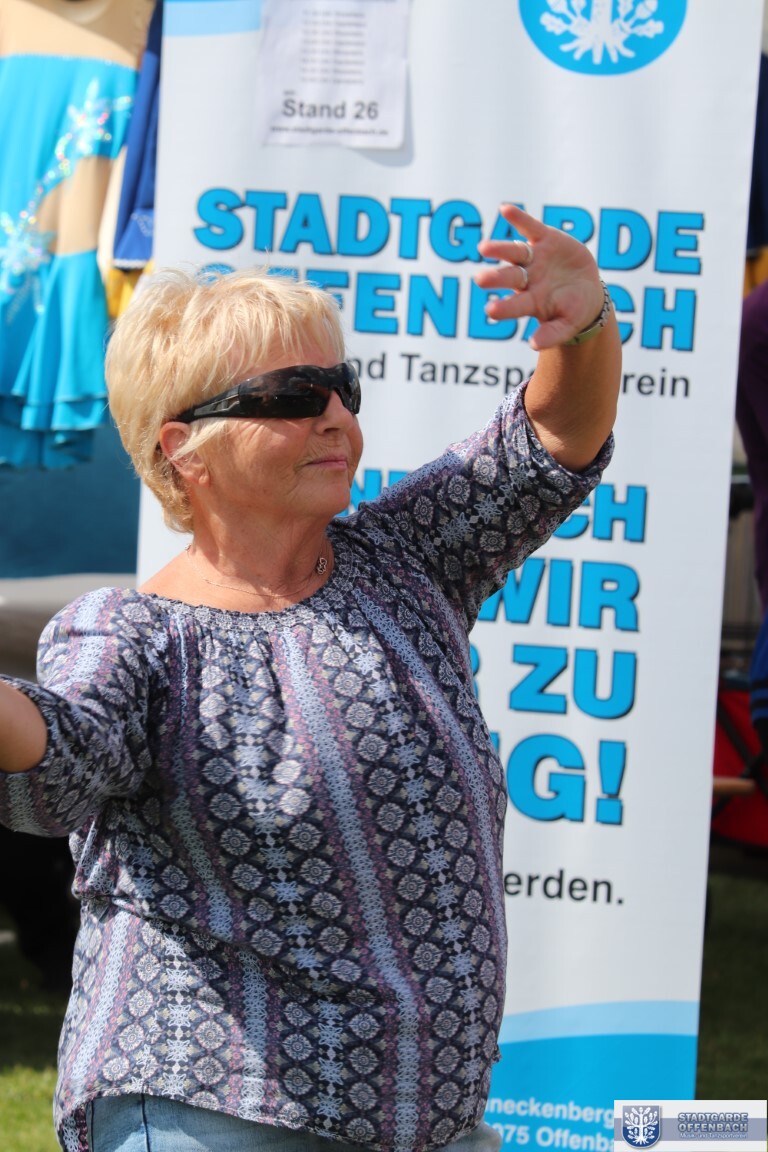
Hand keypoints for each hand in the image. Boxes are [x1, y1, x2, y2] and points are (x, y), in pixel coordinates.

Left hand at [475, 204, 604, 350]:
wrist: (586, 291)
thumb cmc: (573, 313)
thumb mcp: (567, 326)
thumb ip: (552, 334)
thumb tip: (533, 346)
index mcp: (531, 302)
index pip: (515, 305)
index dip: (505, 307)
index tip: (490, 311)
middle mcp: (527, 280)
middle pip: (510, 277)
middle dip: (497, 278)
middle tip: (480, 279)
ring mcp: (535, 259)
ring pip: (515, 253)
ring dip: (500, 249)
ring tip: (483, 248)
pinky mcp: (546, 240)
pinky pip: (530, 228)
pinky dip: (519, 219)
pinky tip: (505, 210)